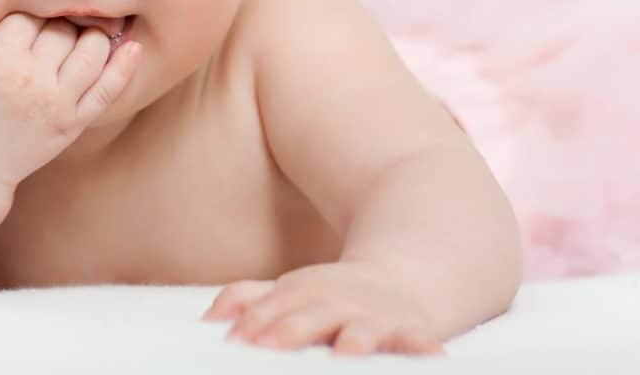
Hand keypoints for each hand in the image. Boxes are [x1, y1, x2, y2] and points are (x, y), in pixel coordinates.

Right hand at [0, 13, 141, 188]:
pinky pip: (107, 91)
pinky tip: (133, 47)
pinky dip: (124, 67)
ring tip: (82, 34)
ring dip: (93, 36)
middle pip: (62, 30)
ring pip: (91, 52)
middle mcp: (31, 78)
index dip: (29, 17)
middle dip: (60, 24)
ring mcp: (56, 102)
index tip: (25, 27)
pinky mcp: (72, 123)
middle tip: (53, 29)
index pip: (30, 17)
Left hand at [202, 261, 447, 356]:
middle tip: (272, 346)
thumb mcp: (293, 291)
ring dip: (355, 340)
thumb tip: (209, 319)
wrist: (405, 279)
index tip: (234, 342)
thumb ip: (251, 301)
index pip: (272, 308)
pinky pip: (419, 344)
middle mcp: (338, 305)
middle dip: (293, 329)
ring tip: (346, 353)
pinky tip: (430, 359)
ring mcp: (374, 319)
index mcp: (304, 294)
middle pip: (312, 316)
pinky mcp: (410, 333)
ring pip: (363, 331)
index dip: (254, 323)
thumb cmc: (334, 297)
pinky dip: (424, 351)